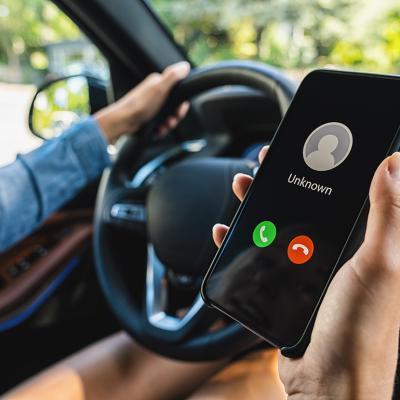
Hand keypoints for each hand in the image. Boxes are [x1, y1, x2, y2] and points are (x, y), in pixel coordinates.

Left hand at [95, 61, 189, 142]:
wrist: (124, 122)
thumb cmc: (139, 105)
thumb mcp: (159, 88)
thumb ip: (172, 76)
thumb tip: (185, 66)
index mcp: (158, 85)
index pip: (178, 93)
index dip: (182, 103)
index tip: (180, 109)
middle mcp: (155, 96)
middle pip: (174, 108)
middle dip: (175, 117)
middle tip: (171, 120)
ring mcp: (152, 109)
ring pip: (169, 118)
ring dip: (169, 125)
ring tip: (163, 126)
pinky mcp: (149, 119)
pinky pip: (161, 126)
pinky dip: (161, 130)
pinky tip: (158, 130)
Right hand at [213, 146, 399, 399]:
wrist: (327, 382)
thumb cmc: (360, 329)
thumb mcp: (380, 266)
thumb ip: (388, 215)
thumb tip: (394, 163)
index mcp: (362, 241)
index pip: (346, 192)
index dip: (326, 165)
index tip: (309, 145)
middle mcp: (335, 250)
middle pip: (304, 204)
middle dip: (282, 179)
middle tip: (265, 161)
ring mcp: (306, 267)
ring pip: (278, 225)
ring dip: (257, 204)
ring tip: (241, 186)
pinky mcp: (284, 284)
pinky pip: (259, 254)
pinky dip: (241, 240)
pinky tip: (227, 230)